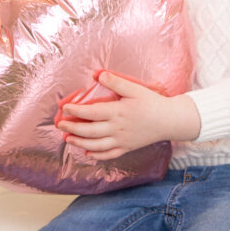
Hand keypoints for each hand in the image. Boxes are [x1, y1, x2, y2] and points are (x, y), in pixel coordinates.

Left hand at [56, 71, 200, 160]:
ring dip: (79, 143)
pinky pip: (108, 155)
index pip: (91, 113)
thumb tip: (98, 74)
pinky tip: (88, 153)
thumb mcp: (135, 89)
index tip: (64, 108)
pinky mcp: (127, 148)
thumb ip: (116, 82)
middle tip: (60, 125)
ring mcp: (121, 141)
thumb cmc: (152, 103)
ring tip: (68, 140)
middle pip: (89, 131)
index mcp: (117, 112)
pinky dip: (96, 156)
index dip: (75, 111)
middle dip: (72, 129)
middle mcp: (117, 129)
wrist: (169, 121)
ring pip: (95, 145)